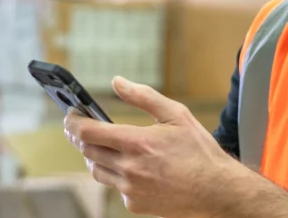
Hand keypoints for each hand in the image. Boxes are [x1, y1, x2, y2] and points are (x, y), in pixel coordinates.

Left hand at [64, 76, 234, 217]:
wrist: (216, 191)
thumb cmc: (199, 151)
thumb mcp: (176, 114)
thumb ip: (143, 96)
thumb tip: (117, 81)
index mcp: (138, 143)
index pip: (88, 132)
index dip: (73, 121)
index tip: (71, 113)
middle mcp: (129, 168)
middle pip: (86, 151)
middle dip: (79, 136)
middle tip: (82, 125)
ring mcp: (130, 190)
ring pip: (96, 170)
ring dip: (94, 154)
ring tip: (104, 143)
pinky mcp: (134, 204)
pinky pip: (114, 186)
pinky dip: (115, 173)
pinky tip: (131, 165)